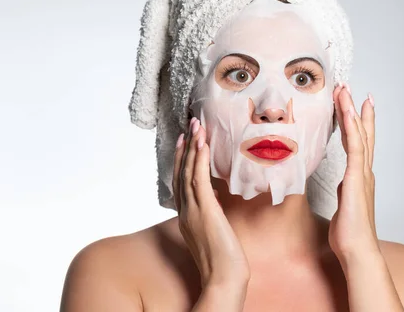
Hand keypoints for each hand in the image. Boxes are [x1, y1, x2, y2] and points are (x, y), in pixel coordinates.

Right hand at [173, 117, 249, 287]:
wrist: (224, 278)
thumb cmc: (222, 259)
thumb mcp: (213, 230)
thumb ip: (210, 213)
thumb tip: (214, 197)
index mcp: (186, 216)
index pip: (179, 182)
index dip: (181, 160)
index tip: (185, 142)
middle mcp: (185, 211)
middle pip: (180, 173)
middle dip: (185, 147)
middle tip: (189, 126)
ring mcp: (193, 211)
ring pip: (188, 173)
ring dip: (193, 148)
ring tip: (196, 127)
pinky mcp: (205, 211)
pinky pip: (199, 180)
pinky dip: (199, 160)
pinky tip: (203, 145)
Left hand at [328, 83, 378, 265]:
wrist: (357, 250)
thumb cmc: (350, 233)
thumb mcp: (344, 205)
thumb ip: (345, 191)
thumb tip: (342, 185)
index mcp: (359, 176)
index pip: (357, 143)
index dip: (355, 122)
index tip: (352, 104)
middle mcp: (363, 171)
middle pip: (361, 133)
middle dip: (355, 109)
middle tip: (350, 88)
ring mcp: (362, 174)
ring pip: (358, 135)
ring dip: (352, 111)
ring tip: (347, 91)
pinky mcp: (357, 178)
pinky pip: (356, 147)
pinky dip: (354, 128)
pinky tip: (349, 112)